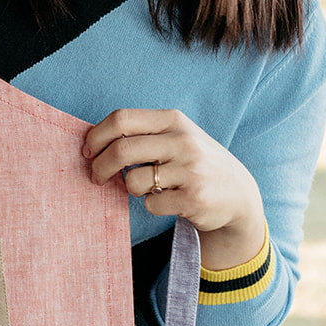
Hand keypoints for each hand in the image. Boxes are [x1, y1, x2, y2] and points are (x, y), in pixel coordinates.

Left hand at [82, 108, 265, 269]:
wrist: (238, 194)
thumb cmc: (194, 163)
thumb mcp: (175, 137)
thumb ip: (141, 134)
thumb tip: (91, 142)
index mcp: (173, 120)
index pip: (121, 119)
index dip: (96, 136)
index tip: (88, 151)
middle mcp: (183, 141)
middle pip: (121, 150)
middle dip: (99, 167)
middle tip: (95, 177)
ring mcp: (190, 170)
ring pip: (133, 181)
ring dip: (130, 188)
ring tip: (146, 188)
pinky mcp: (193, 198)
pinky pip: (151, 205)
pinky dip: (152, 205)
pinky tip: (169, 200)